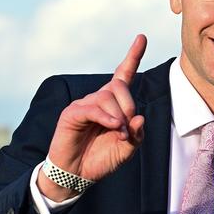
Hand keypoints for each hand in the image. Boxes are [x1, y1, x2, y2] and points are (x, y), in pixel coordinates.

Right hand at [38, 34, 146, 200]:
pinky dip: (106, 117)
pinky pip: (92, 108)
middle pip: (119, 87)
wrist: (77, 175)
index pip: (123, 75)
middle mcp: (98, 100)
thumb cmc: (100, 160)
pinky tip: (113, 127)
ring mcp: (84, 105)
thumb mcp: (126, 150)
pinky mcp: (72, 113)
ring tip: (119, 134)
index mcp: (113, 104)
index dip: (133, 56)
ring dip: (118, 116)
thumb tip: (140, 118)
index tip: (142, 37)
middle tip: (128, 128)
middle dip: (129, 105)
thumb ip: (136, 135)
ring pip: (106, 97)